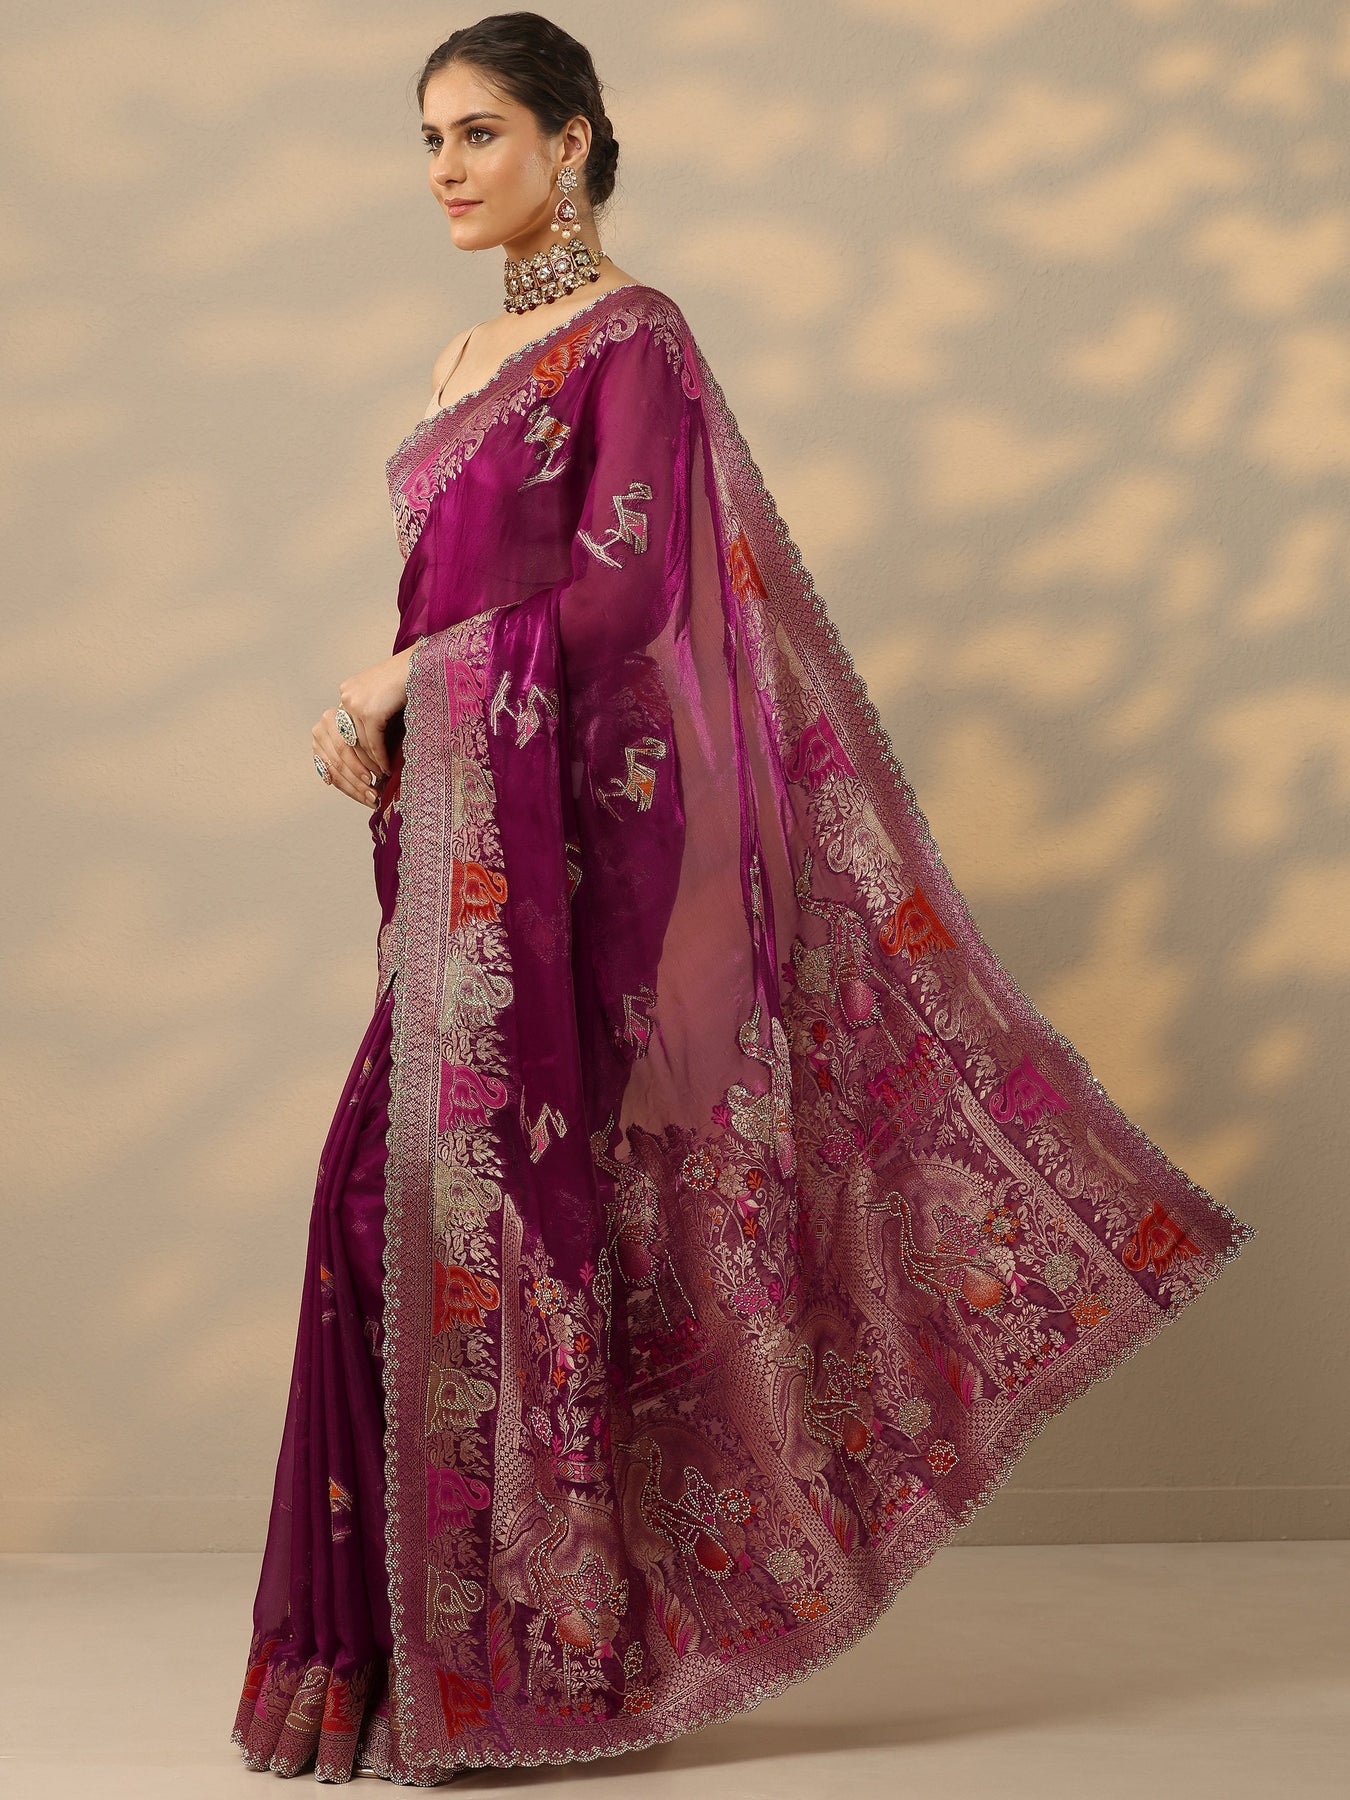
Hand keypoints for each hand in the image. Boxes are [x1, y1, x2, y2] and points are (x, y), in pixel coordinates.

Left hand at [312, 648, 413, 807]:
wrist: (424, 664)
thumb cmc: (412, 680)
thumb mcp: (385, 698)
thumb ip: (374, 716)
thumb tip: (372, 747)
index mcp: (348, 692)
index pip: (344, 730)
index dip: (352, 752)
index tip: (361, 769)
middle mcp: (347, 696)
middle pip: (348, 739)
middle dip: (359, 762)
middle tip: (370, 780)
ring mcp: (356, 704)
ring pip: (361, 744)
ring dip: (371, 764)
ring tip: (382, 776)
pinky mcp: (370, 712)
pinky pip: (373, 743)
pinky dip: (380, 758)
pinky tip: (388, 768)